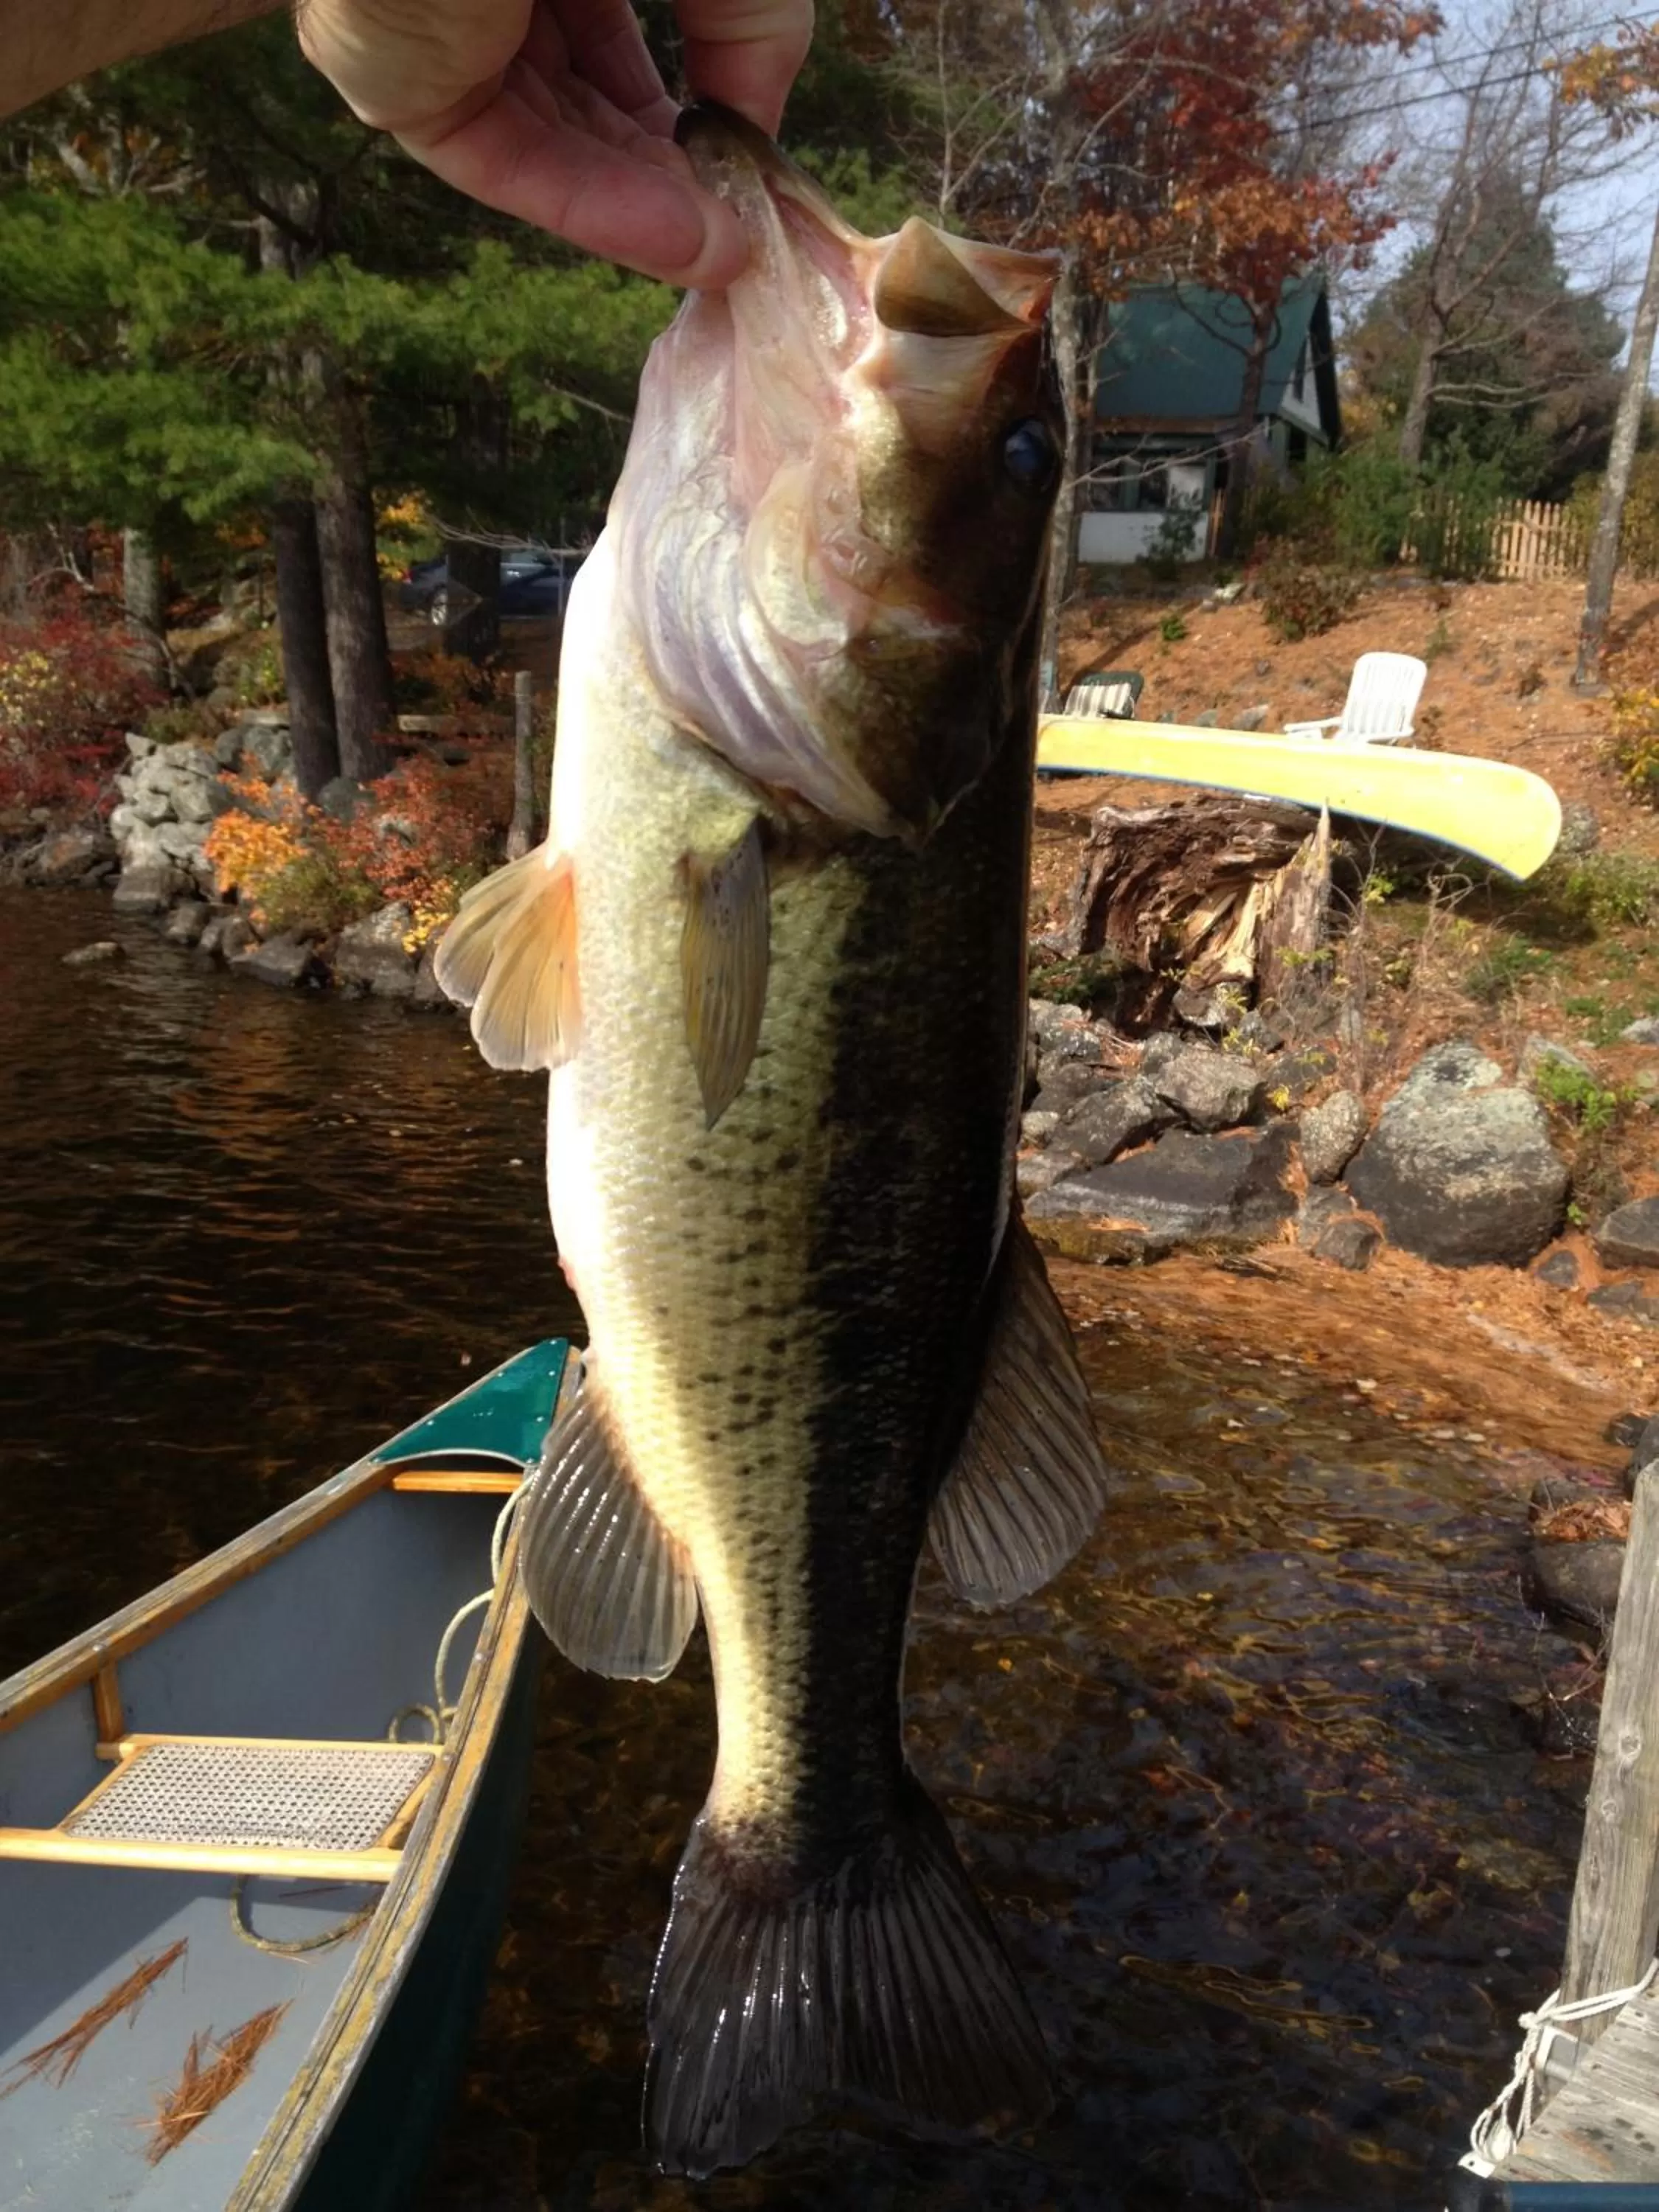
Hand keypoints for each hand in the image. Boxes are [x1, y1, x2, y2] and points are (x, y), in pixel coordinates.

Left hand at [295, 0, 812, 286]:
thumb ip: (753, 15)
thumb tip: (755, 119)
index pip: (622, 15)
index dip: (702, 75)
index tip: (753, 137)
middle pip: (595, 87)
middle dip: (677, 159)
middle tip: (748, 215)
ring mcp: (444, 33)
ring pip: (561, 137)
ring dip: (652, 203)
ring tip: (728, 253)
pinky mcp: (409, 88)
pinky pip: (515, 163)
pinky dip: (601, 211)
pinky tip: (681, 246)